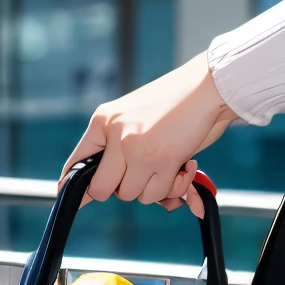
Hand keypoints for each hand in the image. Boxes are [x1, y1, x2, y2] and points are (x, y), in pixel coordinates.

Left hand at [62, 53, 237, 217]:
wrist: (208, 86)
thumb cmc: (174, 101)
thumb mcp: (133, 115)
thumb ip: (115, 145)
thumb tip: (94, 191)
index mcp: (104, 121)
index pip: (76, 164)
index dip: (76, 187)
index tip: (79, 198)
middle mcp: (116, 135)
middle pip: (102, 190)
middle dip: (121, 190)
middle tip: (142, 176)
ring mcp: (137, 149)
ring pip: (132, 195)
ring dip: (151, 187)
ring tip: (167, 165)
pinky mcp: (163, 161)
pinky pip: (157, 193)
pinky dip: (173, 187)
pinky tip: (184, 167)